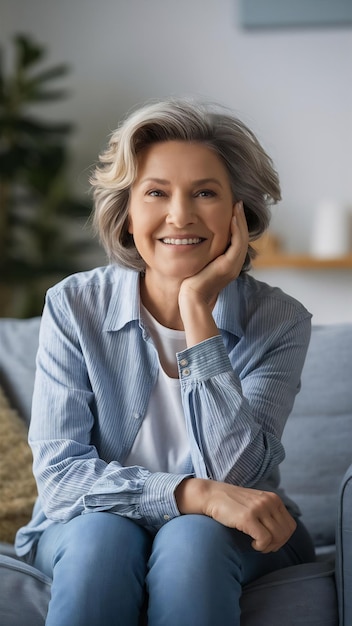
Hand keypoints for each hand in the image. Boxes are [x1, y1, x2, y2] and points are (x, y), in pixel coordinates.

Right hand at [175, 478, 296, 552]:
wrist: (212, 495)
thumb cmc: (233, 503)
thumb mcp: (257, 503)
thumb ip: (270, 513)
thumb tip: (283, 535)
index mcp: (273, 498)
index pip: (291, 525)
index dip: (283, 538)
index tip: (270, 541)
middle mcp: (269, 502)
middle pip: (285, 533)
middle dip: (276, 544)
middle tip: (263, 545)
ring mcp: (258, 508)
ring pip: (277, 537)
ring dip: (268, 546)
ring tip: (256, 544)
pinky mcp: (248, 517)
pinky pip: (265, 539)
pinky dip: (260, 546)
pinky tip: (252, 543)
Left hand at [179, 201, 248, 310]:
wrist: (190, 298)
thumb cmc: (190, 281)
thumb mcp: (199, 262)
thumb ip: (203, 251)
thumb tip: (196, 236)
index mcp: (229, 264)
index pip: (237, 240)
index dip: (237, 224)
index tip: (233, 208)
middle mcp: (234, 265)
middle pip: (243, 237)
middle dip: (241, 219)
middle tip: (238, 202)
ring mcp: (233, 266)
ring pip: (243, 239)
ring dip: (240, 221)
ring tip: (237, 206)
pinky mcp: (228, 267)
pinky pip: (237, 244)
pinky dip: (237, 230)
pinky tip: (232, 218)